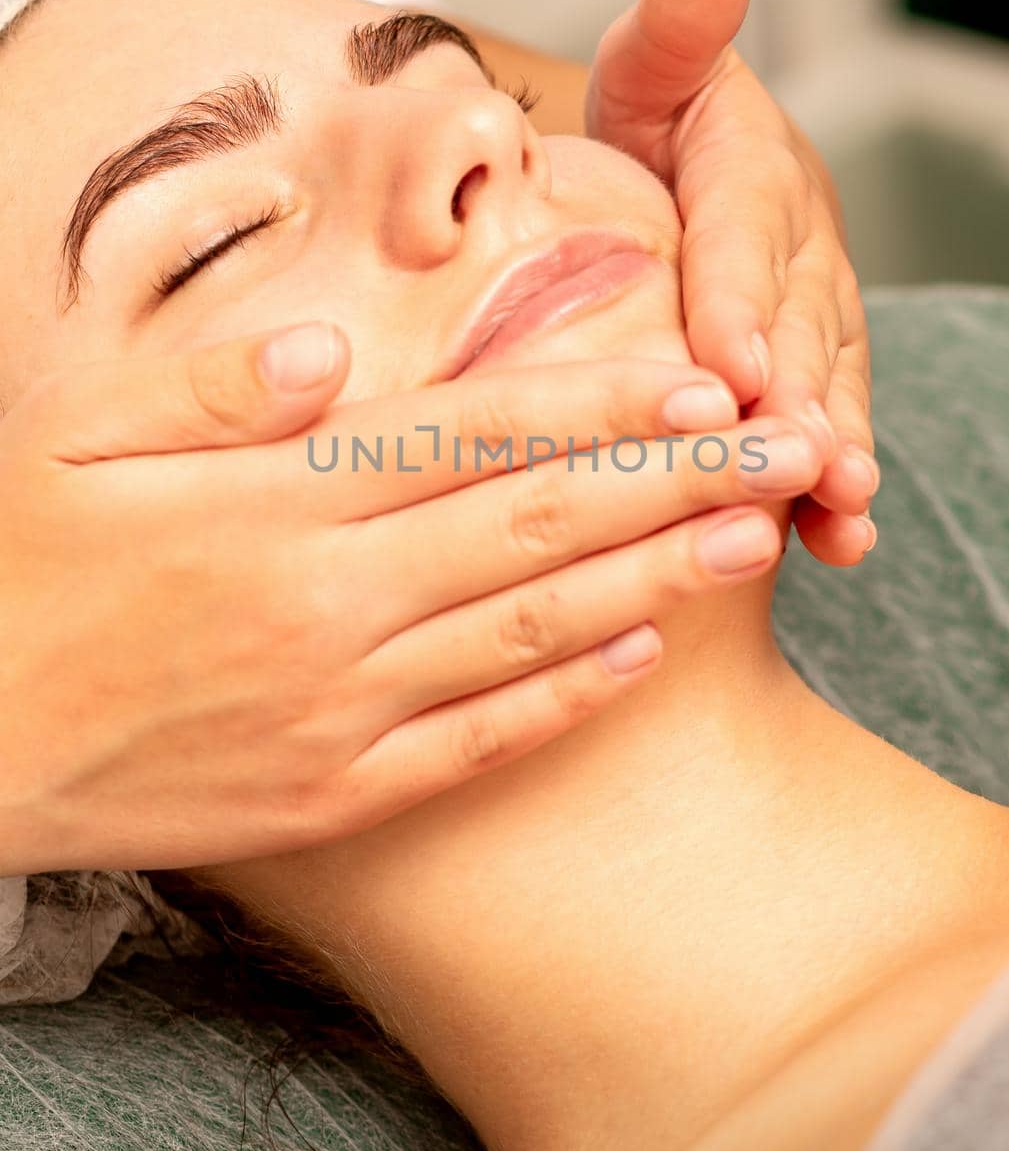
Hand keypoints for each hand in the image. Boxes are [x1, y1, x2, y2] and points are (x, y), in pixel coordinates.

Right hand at [1, 321, 825, 875]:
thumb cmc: (16, 570)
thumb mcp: (75, 443)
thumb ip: (206, 389)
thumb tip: (328, 357)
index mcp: (276, 499)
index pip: (473, 431)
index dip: (601, 401)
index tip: (703, 379)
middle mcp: (328, 598)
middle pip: (537, 523)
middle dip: (679, 479)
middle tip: (789, 448)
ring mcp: (339, 706)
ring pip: (531, 628)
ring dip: (658, 580)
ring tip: (758, 539)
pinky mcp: (332, 794)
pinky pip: (477, 742)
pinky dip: (567, 695)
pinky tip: (648, 656)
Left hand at [585, 0, 877, 567]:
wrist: (677, 175)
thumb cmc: (649, 127)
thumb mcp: (650, 68)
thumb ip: (676, 26)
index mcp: (751, 170)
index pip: (743, 233)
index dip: (741, 297)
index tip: (731, 361)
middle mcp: (799, 247)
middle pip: (802, 324)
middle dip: (801, 395)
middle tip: (801, 459)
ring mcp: (815, 314)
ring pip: (830, 382)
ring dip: (834, 446)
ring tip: (839, 508)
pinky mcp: (814, 367)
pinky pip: (828, 420)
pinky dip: (834, 484)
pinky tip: (839, 540)